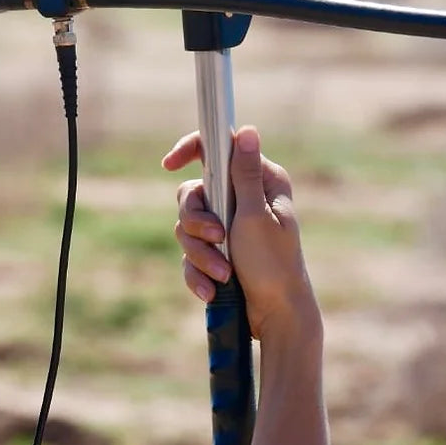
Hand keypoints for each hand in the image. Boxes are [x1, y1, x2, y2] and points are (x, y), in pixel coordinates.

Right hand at [163, 125, 321, 342]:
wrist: (276, 314)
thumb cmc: (273, 266)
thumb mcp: (255, 216)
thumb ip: (244, 175)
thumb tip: (247, 130)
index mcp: (260, 181)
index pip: (218, 150)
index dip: (190, 150)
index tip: (169, 164)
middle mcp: (242, 199)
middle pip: (192, 193)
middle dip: (196, 222)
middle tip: (216, 238)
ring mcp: (226, 226)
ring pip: (186, 227)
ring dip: (200, 254)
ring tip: (222, 274)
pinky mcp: (216, 251)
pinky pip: (189, 254)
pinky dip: (197, 273)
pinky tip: (212, 290)